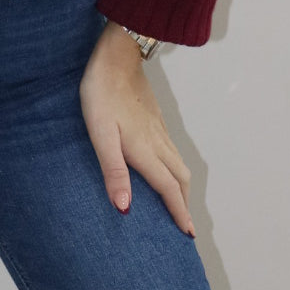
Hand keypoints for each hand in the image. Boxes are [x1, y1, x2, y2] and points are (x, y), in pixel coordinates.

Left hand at [79, 21, 194, 235]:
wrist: (116, 55)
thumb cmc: (102, 93)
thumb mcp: (100, 134)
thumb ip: (113, 170)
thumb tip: (125, 209)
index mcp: (145, 150)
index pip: (168, 188)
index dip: (179, 212)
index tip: (189, 234)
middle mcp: (157, 142)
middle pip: (180, 178)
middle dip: (184, 202)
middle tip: (184, 224)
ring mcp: (158, 128)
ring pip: (179, 162)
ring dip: (182, 186)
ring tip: (178, 202)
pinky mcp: (155, 117)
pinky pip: (172, 150)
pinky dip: (175, 168)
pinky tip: (164, 167)